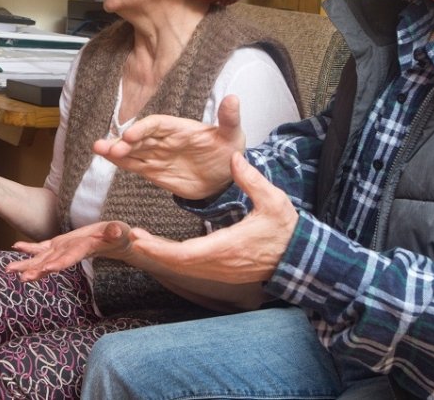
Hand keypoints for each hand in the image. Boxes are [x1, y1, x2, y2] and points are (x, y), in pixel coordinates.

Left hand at [7, 221, 131, 281]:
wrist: (114, 240)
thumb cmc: (120, 237)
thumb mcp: (121, 232)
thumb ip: (117, 232)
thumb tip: (117, 230)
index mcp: (83, 250)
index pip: (70, 258)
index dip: (60, 263)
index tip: (47, 269)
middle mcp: (70, 253)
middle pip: (51, 264)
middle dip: (36, 270)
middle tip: (21, 277)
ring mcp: (63, 249)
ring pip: (42, 258)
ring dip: (26, 263)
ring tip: (8, 269)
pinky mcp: (60, 243)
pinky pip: (42, 246)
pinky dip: (29, 247)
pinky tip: (16, 246)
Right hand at [92, 95, 245, 199]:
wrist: (225, 178)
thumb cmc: (228, 151)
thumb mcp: (233, 135)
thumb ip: (229, 118)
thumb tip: (234, 98)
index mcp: (179, 128)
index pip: (157, 125)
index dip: (143, 128)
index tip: (130, 135)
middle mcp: (164, 140)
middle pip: (139, 138)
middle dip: (123, 142)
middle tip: (106, 148)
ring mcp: (157, 155)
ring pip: (133, 151)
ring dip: (116, 151)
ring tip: (99, 150)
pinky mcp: (155, 171)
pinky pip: (135, 166)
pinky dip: (121, 163)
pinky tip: (107, 159)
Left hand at [125, 152, 297, 284]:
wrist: (299, 258)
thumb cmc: (286, 230)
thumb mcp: (273, 201)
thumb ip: (252, 180)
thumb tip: (234, 159)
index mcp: (228, 246)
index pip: (187, 253)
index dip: (161, 249)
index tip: (141, 240)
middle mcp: (221, 263)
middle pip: (179, 263)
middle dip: (155, 252)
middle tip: (134, 238)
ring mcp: (222, 271)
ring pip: (185, 268)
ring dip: (163, 255)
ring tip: (143, 240)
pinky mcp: (223, 272)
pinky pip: (194, 268)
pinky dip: (176, 259)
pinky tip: (165, 247)